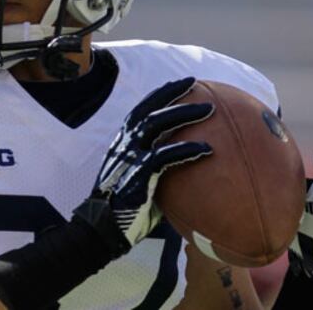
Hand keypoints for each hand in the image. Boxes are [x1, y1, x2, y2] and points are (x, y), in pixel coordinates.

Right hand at [74, 77, 213, 253]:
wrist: (104, 228)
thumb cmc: (126, 208)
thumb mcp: (139, 181)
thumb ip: (157, 168)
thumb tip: (188, 167)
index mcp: (123, 142)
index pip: (141, 109)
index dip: (160, 94)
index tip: (180, 84)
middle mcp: (124, 143)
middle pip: (148, 108)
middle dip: (172, 93)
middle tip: (195, 84)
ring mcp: (129, 156)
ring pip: (156, 124)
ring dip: (183, 113)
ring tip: (208, 109)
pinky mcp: (137, 173)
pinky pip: (165, 155)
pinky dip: (187, 150)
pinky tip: (207, 149)